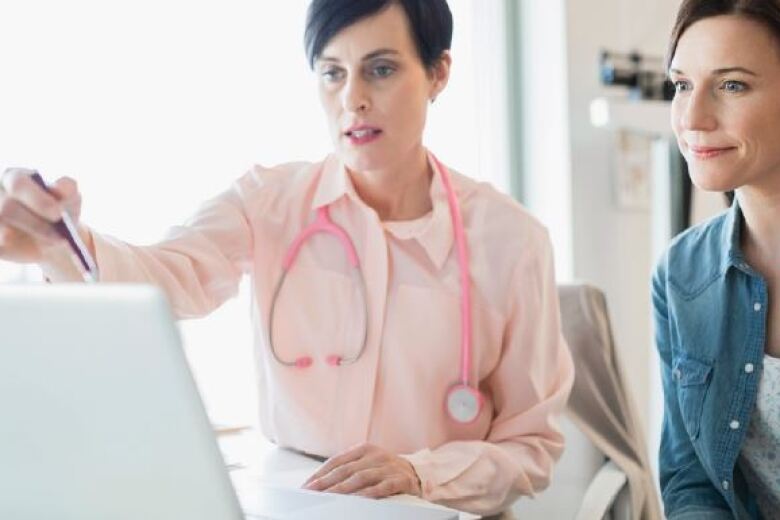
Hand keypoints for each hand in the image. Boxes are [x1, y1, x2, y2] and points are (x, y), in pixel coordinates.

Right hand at [0, 167, 81, 262]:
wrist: (54, 237)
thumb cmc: (60, 212)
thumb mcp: (70, 198)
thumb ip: (67, 189)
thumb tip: (59, 189)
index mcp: (13, 178)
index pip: (18, 184)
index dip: (37, 199)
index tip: (58, 213)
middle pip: (7, 208)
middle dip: (37, 224)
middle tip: (61, 236)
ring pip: (3, 231)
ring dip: (33, 238)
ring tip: (55, 241)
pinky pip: (1, 248)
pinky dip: (20, 250)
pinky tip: (35, 247)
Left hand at [302, 443, 421, 498]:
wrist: (417, 473)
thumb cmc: (385, 471)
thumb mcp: (367, 464)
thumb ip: (348, 469)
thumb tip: (319, 483)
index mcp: (364, 449)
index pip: (337, 461)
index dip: (320, 474)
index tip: (306, 486)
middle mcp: (376, 455)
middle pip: (346, 470)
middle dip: (326, 483)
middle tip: (311, 493)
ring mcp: (389, 466)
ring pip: (361, 478)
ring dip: (342, 489)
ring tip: (328, 498)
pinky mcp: (401, 479)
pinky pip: (383, 487)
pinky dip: (369, 494)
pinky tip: (358, 500)